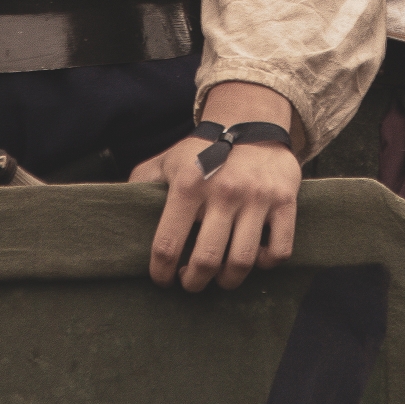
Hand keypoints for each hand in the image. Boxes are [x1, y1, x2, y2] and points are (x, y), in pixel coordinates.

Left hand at [129, 82, 300, 291]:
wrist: (251, 121)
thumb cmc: (203, 150)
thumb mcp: (168, 160)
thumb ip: (142, 183)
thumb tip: (120, 212)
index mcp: (188, 184)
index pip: (167, 245)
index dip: (161, 273)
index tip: (163, 279)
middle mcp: (223, 191)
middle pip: (206, 261)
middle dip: (194, 282)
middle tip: (191, 281)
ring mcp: (257, 197)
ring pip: (242, 263)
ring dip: (227, 280)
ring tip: (219, 276)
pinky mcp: (285, 201)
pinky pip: (279, 251)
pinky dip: (265, 264)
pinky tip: (254, 257)